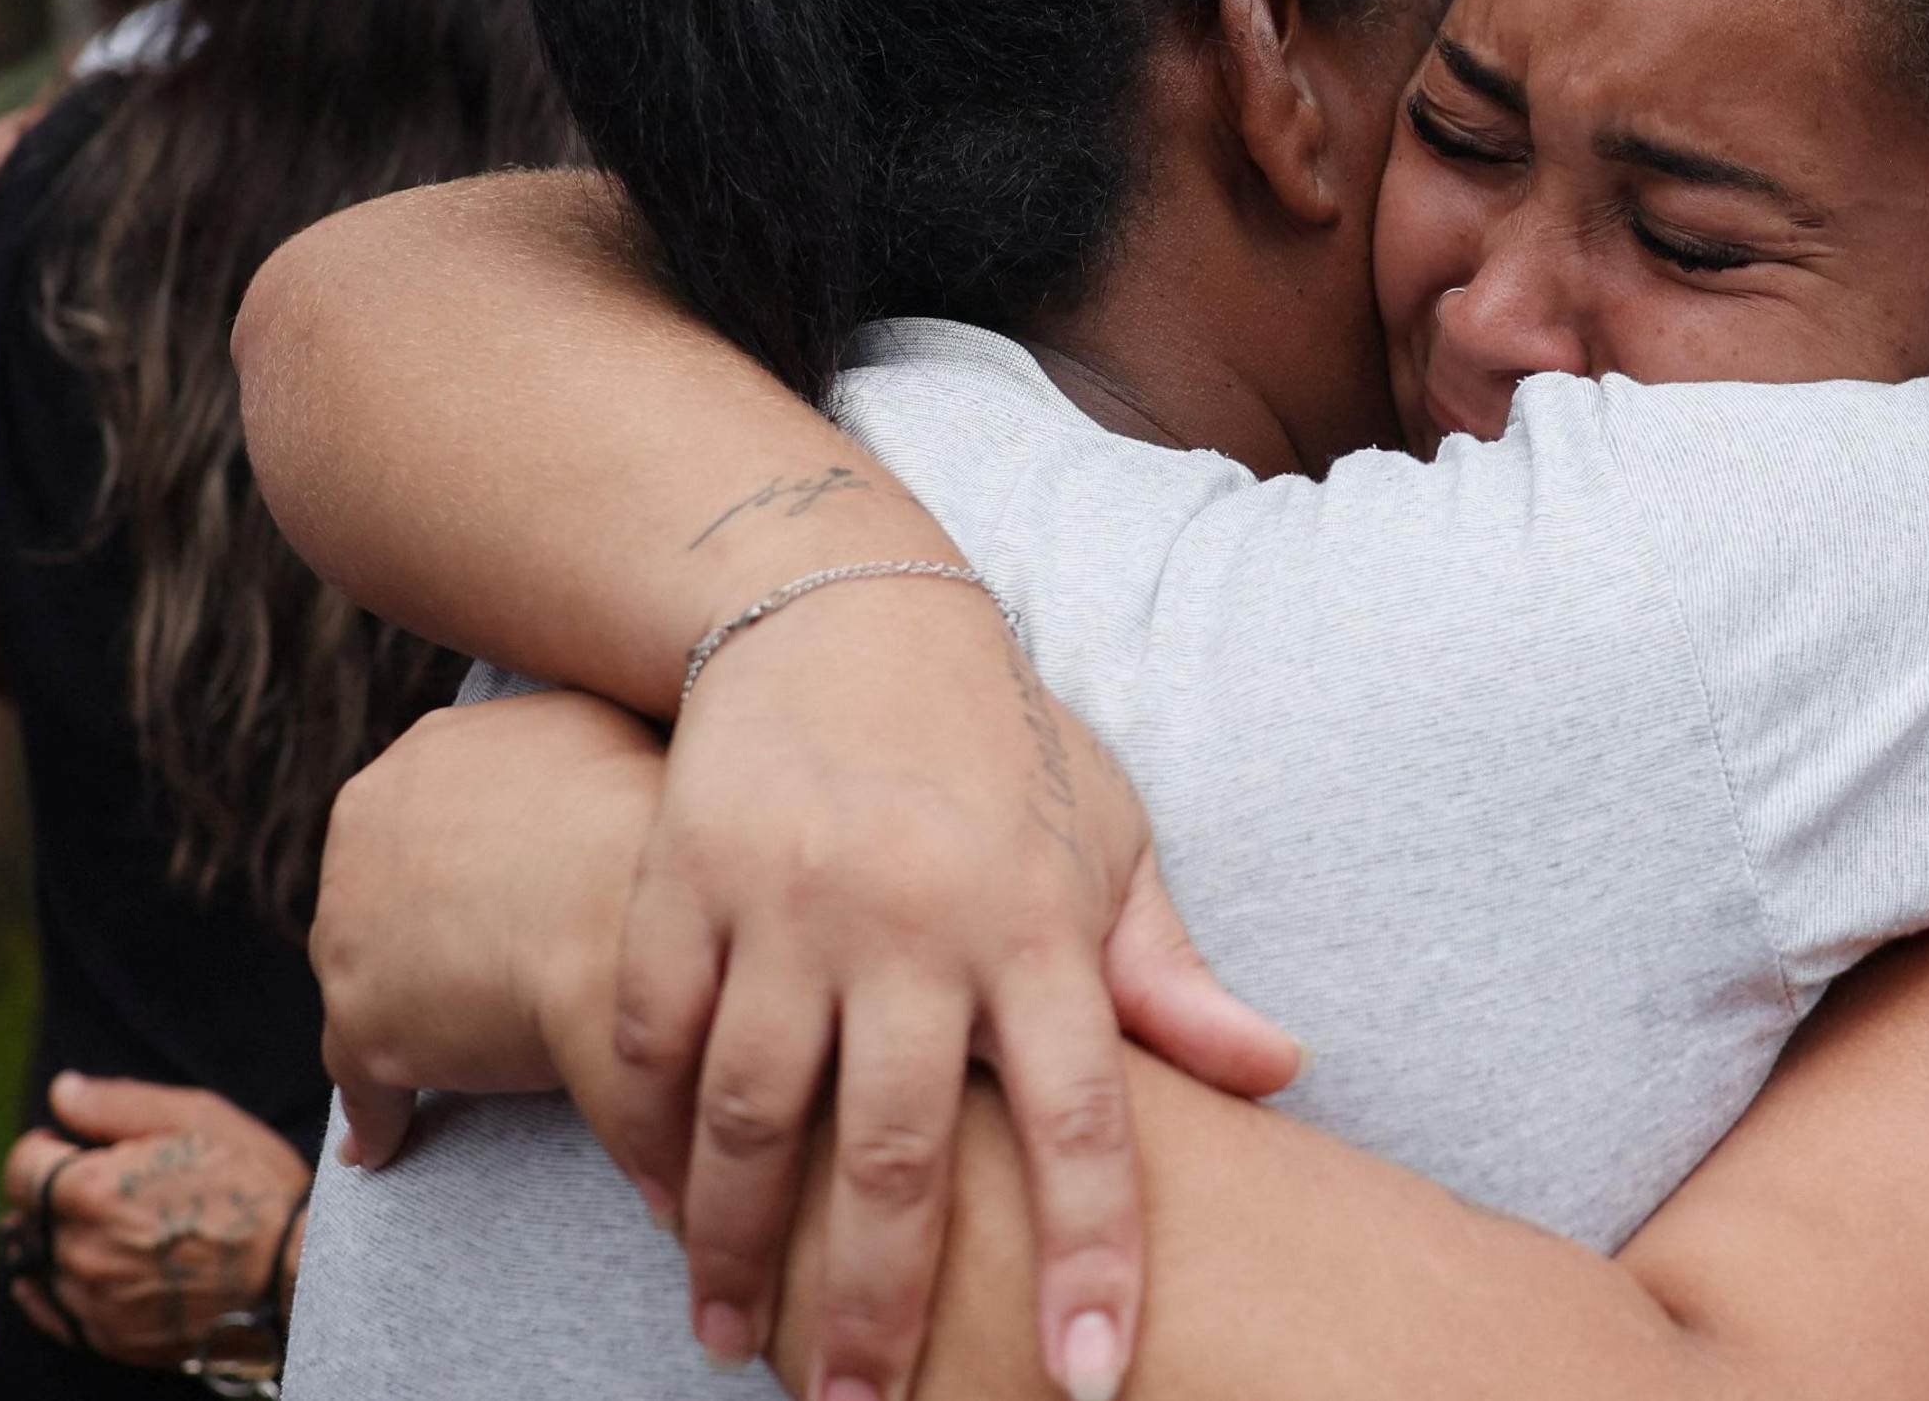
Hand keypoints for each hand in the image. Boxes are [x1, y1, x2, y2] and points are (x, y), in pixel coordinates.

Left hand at [0, 1075, 312, 1367]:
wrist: (298, 1271)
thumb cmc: (255, 1186)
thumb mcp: (197, 1119)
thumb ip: (117, 1104)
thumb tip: (60, 1093)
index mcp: (91, 1190)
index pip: (22, 1165)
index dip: (47, 1146)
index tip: (74, 1145)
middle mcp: (80, 1249)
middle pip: (27, 1215)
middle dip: (51, 1192)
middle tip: (99, 1184)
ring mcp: (92, 1299)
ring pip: (37, 1263)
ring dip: (56, 1239)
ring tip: (102, 1226)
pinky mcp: (109, 1336)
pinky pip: (53, 1312)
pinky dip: (52, 1288)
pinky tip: (78, 1271)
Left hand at [312, 692, 669, 1165]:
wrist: (628, 918)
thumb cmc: (649, 827)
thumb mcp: (613, 734)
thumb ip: (578, 749)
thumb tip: (610, 769)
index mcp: (430, 751)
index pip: (442, 809)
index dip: (485, 853)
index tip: (521, 886)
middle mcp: (366, 829)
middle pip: (394, 892)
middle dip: (437, 927)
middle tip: (508, 967)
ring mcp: (350, 929)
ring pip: (372, 979)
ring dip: (414, 1014)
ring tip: (468, 1056)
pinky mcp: (363, 1025)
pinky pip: (361, 1079)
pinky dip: (378, 1109)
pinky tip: (387, 1143)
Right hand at [614, 575, 1301, 1400]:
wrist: (844, 606)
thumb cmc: (995, 746)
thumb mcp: (1103, 839)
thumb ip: (1169, 973)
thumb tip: (1281, 1071)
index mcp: (1038, 924)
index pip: (1085, 1120)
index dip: (1094, 1255)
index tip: (1090, 1380)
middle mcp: (916, 920)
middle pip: (899, 1151)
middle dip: (879, 1305)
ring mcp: (790, 898)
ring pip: (752, 1114)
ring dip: (738, 1250)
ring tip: (733, 1344)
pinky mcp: (682, 875)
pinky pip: (650, 1037)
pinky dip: (647, 1138)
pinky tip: (666, 1218)